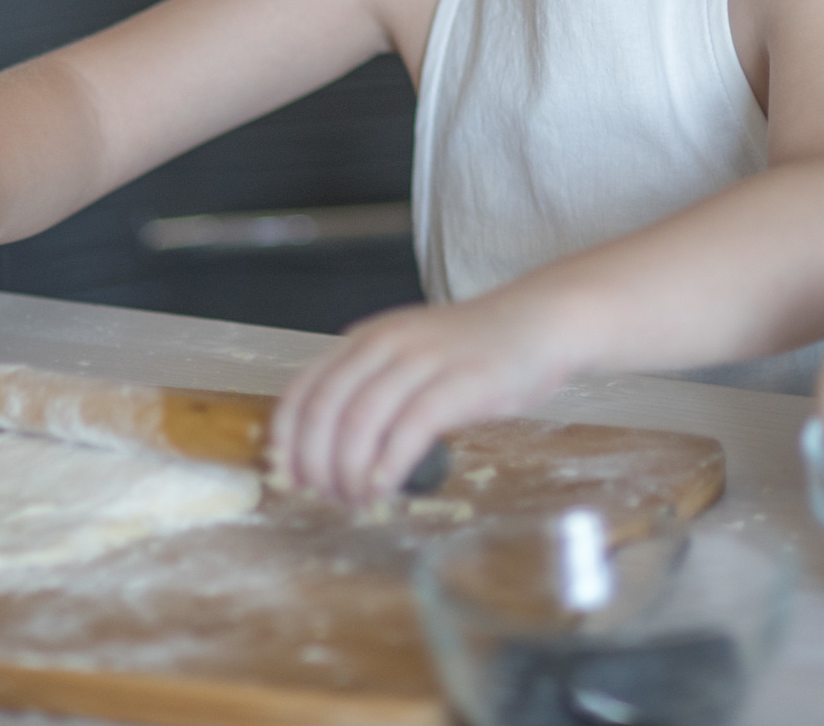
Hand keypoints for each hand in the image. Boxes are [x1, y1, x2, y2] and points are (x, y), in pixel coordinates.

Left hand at [270, 294, 584, 505]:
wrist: (537, 324)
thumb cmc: (473, 352)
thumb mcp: (408, 357)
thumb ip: (372, 389)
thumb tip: (329, 451)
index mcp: (366, 338)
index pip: (305, 388)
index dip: (287, 437)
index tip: (286, 475)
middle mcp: (387, 343)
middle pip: (327, 410)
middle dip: (316, 464)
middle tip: (326, 497)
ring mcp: (424, 360)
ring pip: (362, 421)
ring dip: (349, 472)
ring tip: (356, 500)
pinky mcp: (461, 382)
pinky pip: (411, 426)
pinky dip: (389, 463)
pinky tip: (384, 487)